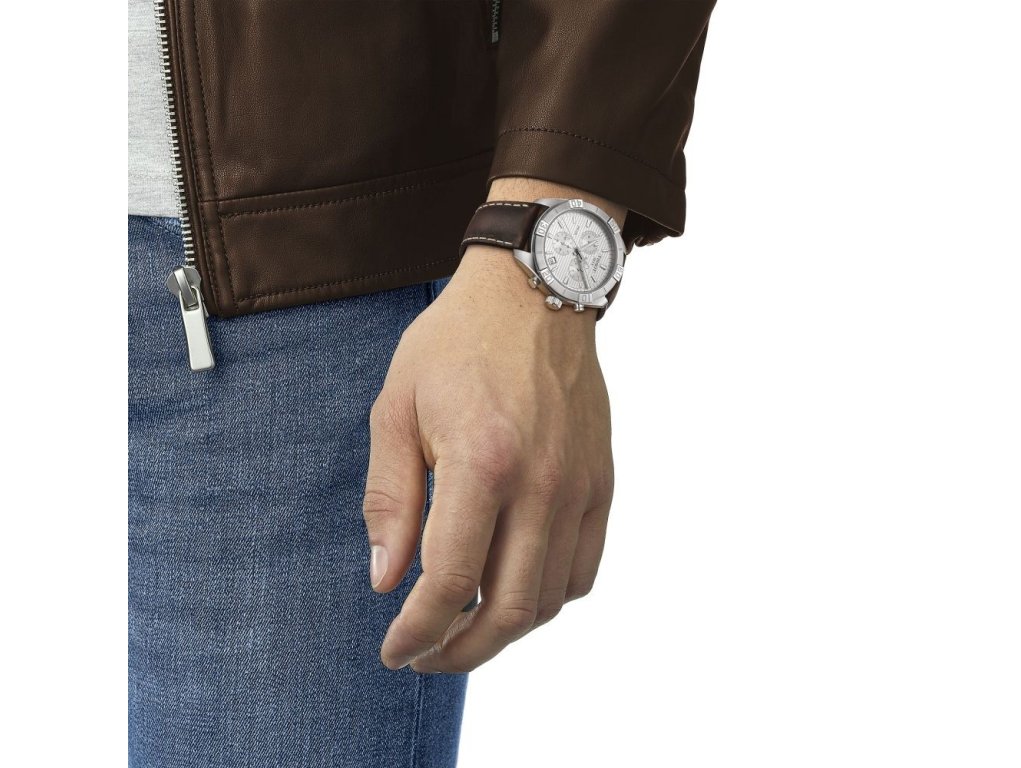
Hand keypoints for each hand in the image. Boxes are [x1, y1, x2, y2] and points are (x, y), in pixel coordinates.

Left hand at [362, 240, 614, 673]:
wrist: (535, 295)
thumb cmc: (455, 345)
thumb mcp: (396, 409)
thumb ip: (390, 500)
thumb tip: (386, 582)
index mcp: (482, 462)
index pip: (448, 581)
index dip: (416, 632)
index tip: (394, 651)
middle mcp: (541, 484)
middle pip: (507, 609)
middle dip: (460, 652)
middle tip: (426, 657)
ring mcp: (579, 487)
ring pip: (549, 599)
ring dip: (502, 630)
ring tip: (464, 626)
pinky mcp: (601, 484)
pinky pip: (583, 569)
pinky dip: (547, 597)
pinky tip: (512, 588)